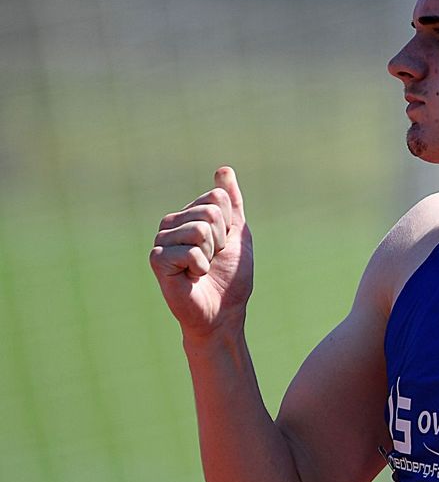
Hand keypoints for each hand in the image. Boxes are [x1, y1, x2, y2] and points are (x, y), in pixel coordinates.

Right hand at [150, 167, 253, 335]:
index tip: (223, 245)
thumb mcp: (238, 234)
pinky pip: (191, 252)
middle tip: (213, 259)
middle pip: (210, 212)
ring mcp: (161, 241)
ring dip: (211, 255)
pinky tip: (192, 277)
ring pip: (201, 230)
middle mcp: (170, 224)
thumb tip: (224, 170)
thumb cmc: (230, 277)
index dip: (230, 224)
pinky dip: (201, 268)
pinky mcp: (157, 260)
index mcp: (188, 215)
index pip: (217, 197)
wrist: (223, 312)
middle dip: (222, 240)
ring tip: (202, 268)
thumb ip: (232, 203)